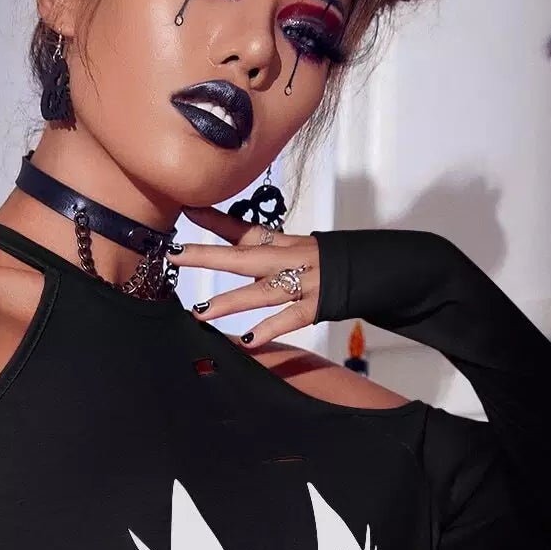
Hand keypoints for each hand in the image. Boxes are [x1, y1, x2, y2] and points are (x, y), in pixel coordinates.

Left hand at [173, 204, 320, 347]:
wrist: (376, 268)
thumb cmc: (327, 261)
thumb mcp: (294, 247)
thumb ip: (261, 244)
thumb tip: (227, 237)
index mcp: (283, 244)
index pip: (244, 229)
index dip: (214, 220)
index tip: (186, 208)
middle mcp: (289, 259)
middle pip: (243, 256)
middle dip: (207, 257)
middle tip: (174, 256)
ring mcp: (303, 283)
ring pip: (261, 292)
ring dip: (230, 302)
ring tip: (200, 314)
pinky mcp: (317, 306)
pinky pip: (290, 318)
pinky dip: (268, 329)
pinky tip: (247, 340)